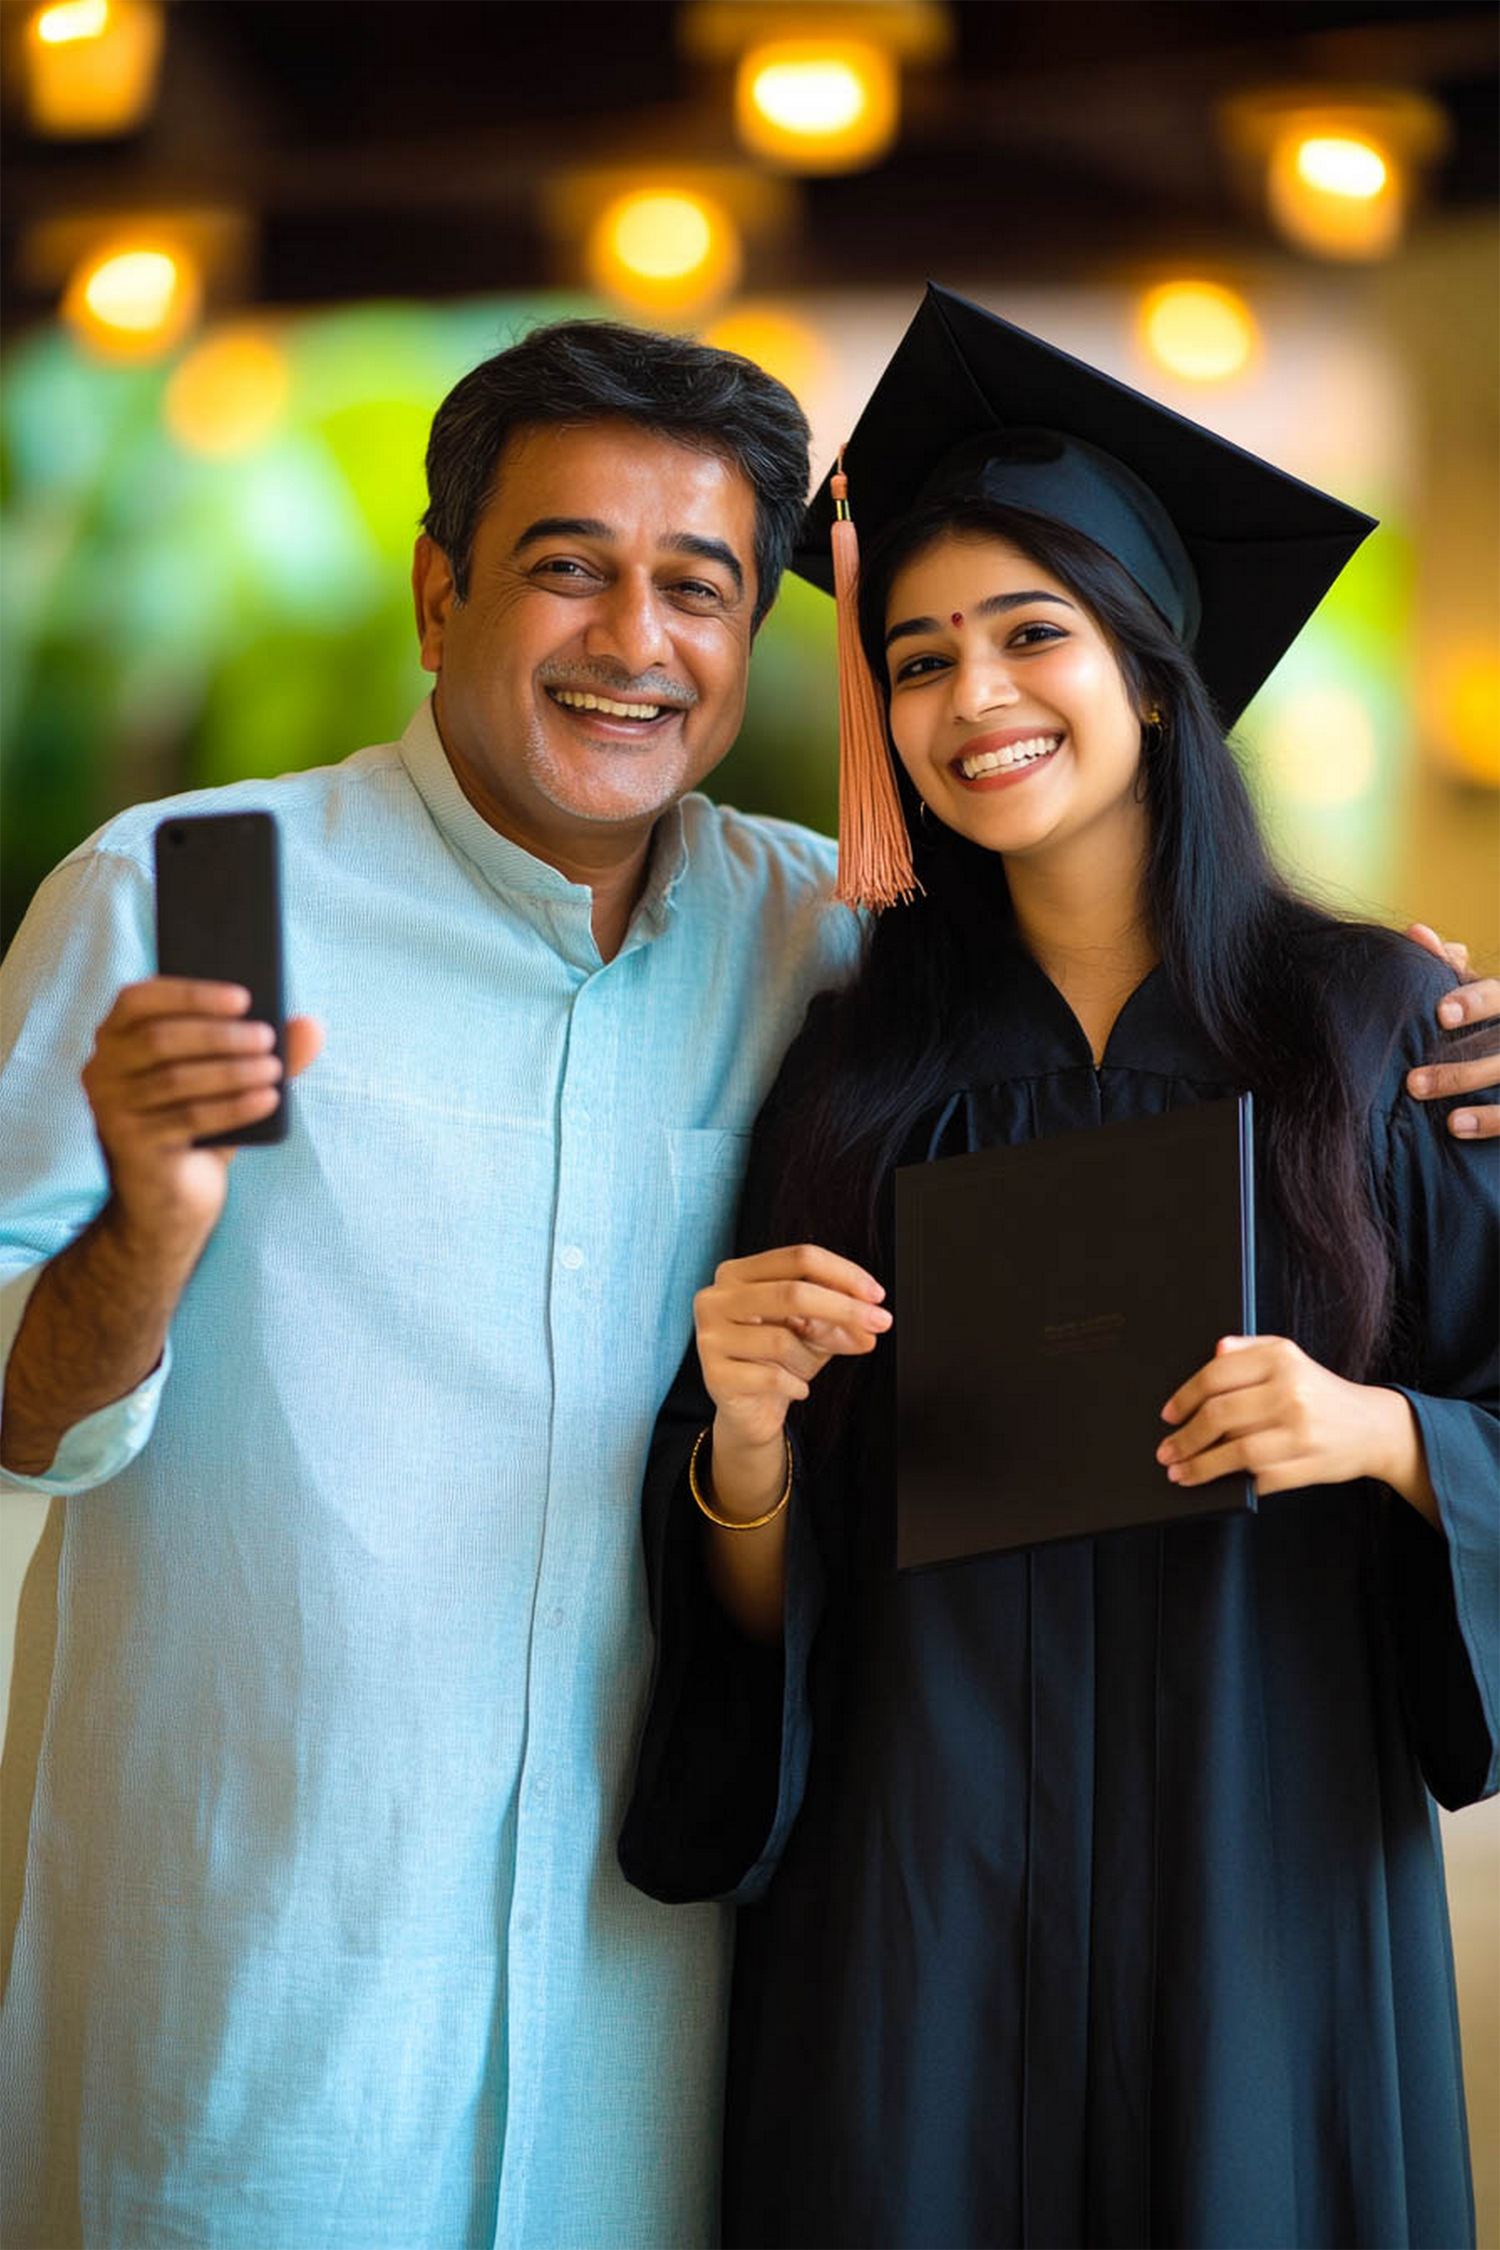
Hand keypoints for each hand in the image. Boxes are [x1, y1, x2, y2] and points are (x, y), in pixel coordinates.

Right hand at [83, 979, 323, 1262]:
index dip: (190, 994)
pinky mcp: (131, 1147)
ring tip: (274, 1069)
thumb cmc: (199, 1128)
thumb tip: (312, 1027)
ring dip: (232, 1071)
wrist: (171, 1203)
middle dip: (220, 1035)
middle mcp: (102, 1070)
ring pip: (175, 1080)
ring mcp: (111, 1111)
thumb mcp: (228, 1085)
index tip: (244, 998)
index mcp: (116, 1038)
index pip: (139, 999)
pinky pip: (188, 1120)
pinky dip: (233, 1107)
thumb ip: (265, 1052)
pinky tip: (269, 1099)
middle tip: (267, 1037)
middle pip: (160, 1040)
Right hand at [694, 1243, 890, 1459]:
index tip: (876, 1295)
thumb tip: (869, 1323)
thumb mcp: (815, 1332)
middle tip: (880, 1323)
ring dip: (809, 1358)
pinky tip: (796, 1387)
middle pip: (793, 1292)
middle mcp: (716, 1297)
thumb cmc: (779, 1359)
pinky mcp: (713, 1374)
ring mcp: (709, 1335)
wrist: (749, 1409)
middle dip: (845, 1308)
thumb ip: (840, 1320)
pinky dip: (796, 1385)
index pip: (799, 1258)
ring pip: (782, 1339)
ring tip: (805, 1368)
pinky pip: (772, 1377)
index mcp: (739, 1273)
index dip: (843, 1273)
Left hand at [1157, 1334, 1422, 1500]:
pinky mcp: (1309, 1464)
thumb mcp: (1289, 1357)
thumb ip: (1248, 1350)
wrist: (1374, 1427)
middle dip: (1185, 1438)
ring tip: (1180, 1474)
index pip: (1216, 1376)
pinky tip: (1219, 1483)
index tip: (1168, 1415)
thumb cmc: (1319, 1391)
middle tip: (1166, 1452)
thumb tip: (1215, 1350)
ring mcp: (1301, 1431)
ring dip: (1201, 1467)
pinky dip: (1236, 1482)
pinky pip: (1260, 1477)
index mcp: (1281, 1359)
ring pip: (1235, 1452)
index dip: (1184, 1398)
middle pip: (1220, 1416)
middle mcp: (1291, 1391)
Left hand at [1404, 924, 1499, 1139]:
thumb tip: (1416, 931)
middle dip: (1459, 1067)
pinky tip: (1455, 1125)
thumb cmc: (1495, 1023)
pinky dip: (1489, 1119)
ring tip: (1423, 1100)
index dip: (1475, 1002)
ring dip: (1465, 1090)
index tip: (1440, 1015)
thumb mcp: (1480, 993)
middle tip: (1411, 1082)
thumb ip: (1450, 967)